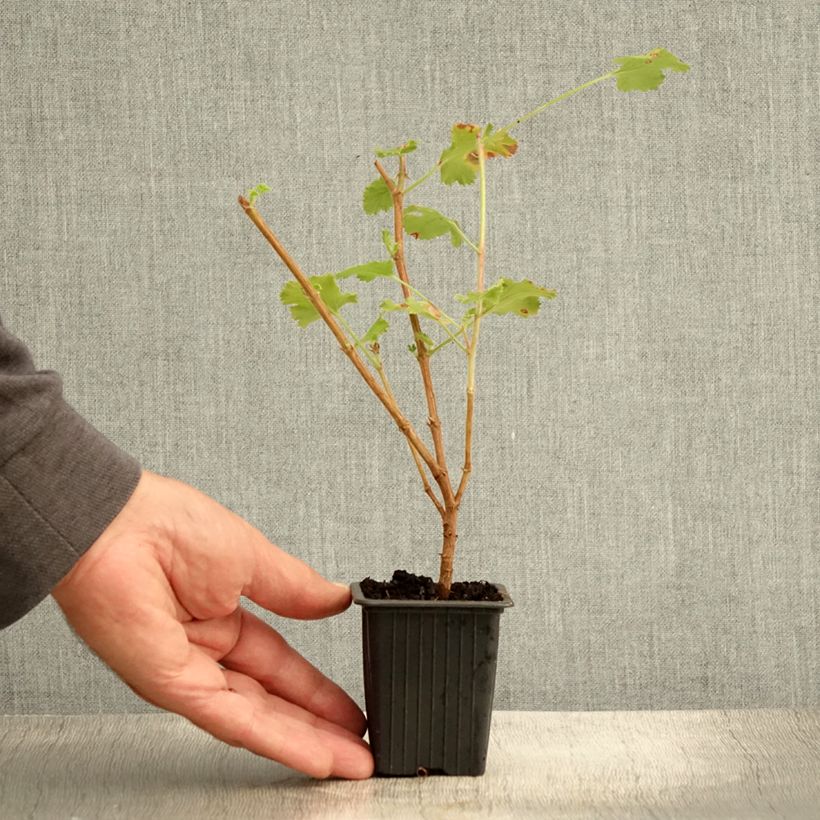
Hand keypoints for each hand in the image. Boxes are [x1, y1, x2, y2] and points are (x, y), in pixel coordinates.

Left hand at [51, 469, 372, 778]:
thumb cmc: (165, 525)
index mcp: (222, 614)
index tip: (350, 707)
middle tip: (359, 748)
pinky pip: (232, 718)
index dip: (317, 689)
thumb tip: (336, 598)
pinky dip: (275, 739)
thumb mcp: (253, 557)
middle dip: (319, 726)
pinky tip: (310, 752)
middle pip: (272, 700)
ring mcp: (188, 673)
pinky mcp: (172, 687)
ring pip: (257, 718)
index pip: (279, 665)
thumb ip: (296, 589)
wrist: (116, 524)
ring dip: (306, 742)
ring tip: (348, 761)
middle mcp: (205, 650)